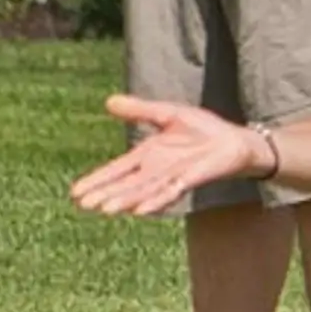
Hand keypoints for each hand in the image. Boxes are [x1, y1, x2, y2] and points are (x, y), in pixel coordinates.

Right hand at [71, 96, 263, 215]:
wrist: (235, 140)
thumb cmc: (204, 130)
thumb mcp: (167, 113)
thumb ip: (140, 110)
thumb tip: (108, 101)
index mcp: (148, 155)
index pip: (117, 170)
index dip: (98, 180)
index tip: (76, 192)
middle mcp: (156, 170)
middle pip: (125, 185)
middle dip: (105, 194)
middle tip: (83, 204)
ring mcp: (172, 176)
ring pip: (143, 192)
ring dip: (124, 200)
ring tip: (104, 209)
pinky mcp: (190, 179)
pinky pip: (169, 192)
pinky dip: (155, 201)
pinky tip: (140, 210)